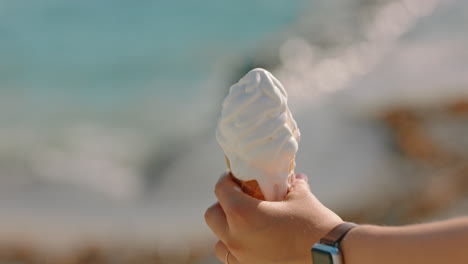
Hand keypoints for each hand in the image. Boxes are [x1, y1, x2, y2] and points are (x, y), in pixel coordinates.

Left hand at [205, 171, 342, 263]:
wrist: (331, 258)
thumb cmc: (315, 225)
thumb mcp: (301, 197)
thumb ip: (292, 185)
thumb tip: (295, 177)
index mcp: (243, 214)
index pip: (221, 190)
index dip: (226, 179)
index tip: (234, 176)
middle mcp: (235, 238)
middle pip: (212, 216)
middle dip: (223, 205)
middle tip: (240, 199)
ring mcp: (241, 259)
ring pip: (219, 243)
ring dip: (226, 231)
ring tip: (244, 225)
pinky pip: (234, 259)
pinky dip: (239, 249)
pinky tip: (255, 244)